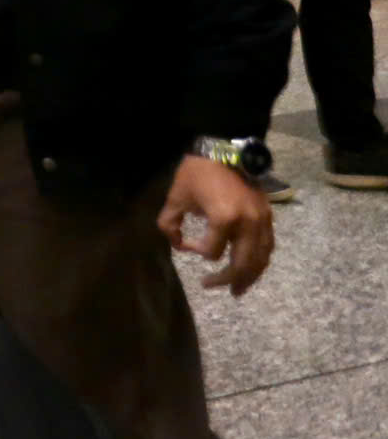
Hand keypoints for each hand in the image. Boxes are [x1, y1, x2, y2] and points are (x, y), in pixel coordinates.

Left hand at [158, 156, 275, 295]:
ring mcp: (262, 220)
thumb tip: (178, 245)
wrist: (225, 148)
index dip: (197, 253)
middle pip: (243, 263)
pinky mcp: (269, 216)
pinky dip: (261, 260)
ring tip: (240, 289)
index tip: (188, 245)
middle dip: (230, 280)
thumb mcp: (176, 198)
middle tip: (219, 289)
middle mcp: (248, 223)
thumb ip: (170, 225)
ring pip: (261, 258)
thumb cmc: (198, 172)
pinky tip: (252, 268)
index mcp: (224, 219)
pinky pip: (269, 246)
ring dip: (251, 276)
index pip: (211, 252)